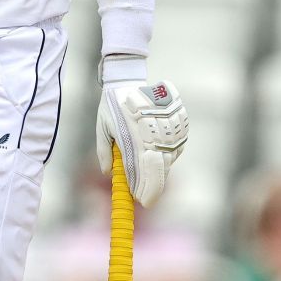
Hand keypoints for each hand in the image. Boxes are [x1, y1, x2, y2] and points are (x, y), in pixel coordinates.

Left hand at [96, 76, 187, 206]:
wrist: (128, 79)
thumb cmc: (111, 105)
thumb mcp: (102, 128)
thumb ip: (104, 151)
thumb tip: (108, 173)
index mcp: (134, 136)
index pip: (143, 170)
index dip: (145, 188)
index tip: (141, 201)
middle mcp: (155, 132)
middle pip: (160, 169)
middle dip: (154, 187)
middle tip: (146, 199)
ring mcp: (169, 127)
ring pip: (170, 159)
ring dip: (160, 171)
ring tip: (148, 177)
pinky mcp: (178, 122)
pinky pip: (176, 147)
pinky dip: (168, 157)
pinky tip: (158, 157)